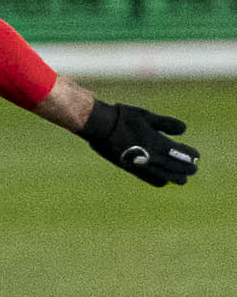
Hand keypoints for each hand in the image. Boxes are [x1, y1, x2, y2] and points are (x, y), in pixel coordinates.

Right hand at [80, 100, 198, 186]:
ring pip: (166, 177)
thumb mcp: (147, 116)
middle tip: (192, 168)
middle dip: (187, 169)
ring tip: (182, 178)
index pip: (181, 153)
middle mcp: (151, 156)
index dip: (191, 155)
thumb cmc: (123, 118)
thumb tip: (183, 130)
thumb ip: (166, 124)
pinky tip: (164, 179)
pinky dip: (161, 180)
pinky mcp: (132, 169)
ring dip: (176, 177)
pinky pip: (151, 180)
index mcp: (156, 142)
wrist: (99, 126)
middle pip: (176, 168)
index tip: (196, 155)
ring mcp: (141, 165)